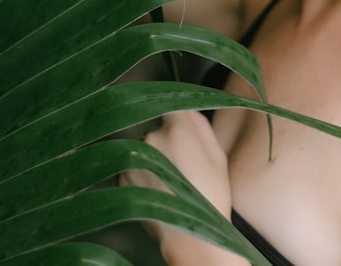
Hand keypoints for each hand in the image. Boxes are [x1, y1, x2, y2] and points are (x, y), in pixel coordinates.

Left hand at [120, 111, 243, 262]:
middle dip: (167, 140)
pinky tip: (158, 189)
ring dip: (153, 156)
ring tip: (170, 181)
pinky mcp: (122, 176)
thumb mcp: (217, 156)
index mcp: (177, 129)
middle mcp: (150, 138)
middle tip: (182, 163)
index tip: (178, 124)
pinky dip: (143, 172)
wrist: (189, 236)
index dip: (176, 115)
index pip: (170, 104)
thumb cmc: (210, 196)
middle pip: (157, 128)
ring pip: (145, 147)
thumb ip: (201, 124)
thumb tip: (187, 108)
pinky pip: (133, 164)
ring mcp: (133, 157)